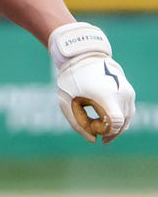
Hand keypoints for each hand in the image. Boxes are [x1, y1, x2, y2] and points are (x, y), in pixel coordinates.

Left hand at [48, 22, 135, 143]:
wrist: (84, 57)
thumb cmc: (71, 80)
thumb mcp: (67, 103)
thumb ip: (78, 124)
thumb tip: (94, 140)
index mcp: (105, 96)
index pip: (115, 124)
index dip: (104, 132)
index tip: (92, 127)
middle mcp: (121, 95)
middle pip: (122, 125)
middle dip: (108, 132)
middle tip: (92, 128)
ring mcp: (128, 93)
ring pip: (127, 120)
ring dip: (114, 127)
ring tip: (96, 124)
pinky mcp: (129, 92)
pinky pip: (128, 112)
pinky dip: (118, 119)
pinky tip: (104, 119)